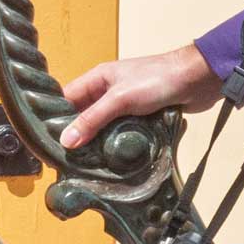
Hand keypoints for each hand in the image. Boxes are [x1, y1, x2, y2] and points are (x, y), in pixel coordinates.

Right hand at [59, 44, 222, 148]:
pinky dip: (115, 144)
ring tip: (84, 164)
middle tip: (65, 159)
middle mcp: (108, 91)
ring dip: (97, 142)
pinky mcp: (140, 117)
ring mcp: (125, 105)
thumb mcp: (120, 99)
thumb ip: (93, 119)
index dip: (55, 117)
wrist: (197, 80)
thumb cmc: (158, 79)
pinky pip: (121, 132)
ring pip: (103, 126)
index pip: (67, 98)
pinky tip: (109, 159)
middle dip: (76, 134)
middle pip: (83, 115)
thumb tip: (67, 140)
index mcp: (98, 79)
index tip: (46, 140)